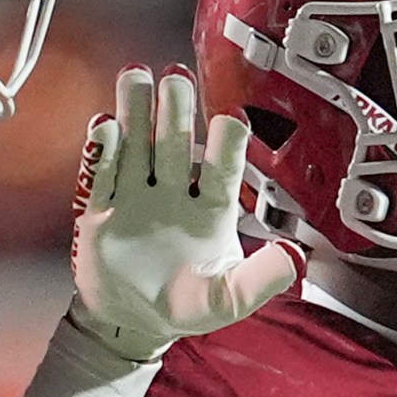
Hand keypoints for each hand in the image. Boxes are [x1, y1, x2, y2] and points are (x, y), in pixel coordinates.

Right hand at [68, 64, 302, 360]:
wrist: (134, 321)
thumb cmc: (186, 306)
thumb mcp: (230, 300)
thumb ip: (262, 280)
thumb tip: (295, 258)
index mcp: (213, 210)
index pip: (223, 170)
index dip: (226, 146)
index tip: (229, 121)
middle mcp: (176, 193)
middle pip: (175, 145)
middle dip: (175, 111)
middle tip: (176, 76)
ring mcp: (137, 197)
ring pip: (137, 147)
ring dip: (136, 112)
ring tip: (136, 75)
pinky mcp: (100, 210)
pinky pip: (100, 176)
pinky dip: (101, 151)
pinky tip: (103, 124)